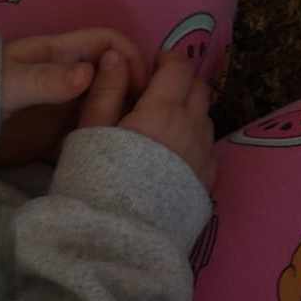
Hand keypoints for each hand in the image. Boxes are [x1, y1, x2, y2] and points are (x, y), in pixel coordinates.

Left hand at [0, 29, 145, 168]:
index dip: (130, 55)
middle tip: (144, 117)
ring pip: (105, 103)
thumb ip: (47, 80)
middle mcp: (70, 77)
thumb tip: (88, 74)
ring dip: (121, 114)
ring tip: (134, 137)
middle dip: (133, 89)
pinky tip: (111, 153)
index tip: (143, 84)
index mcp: (62, 53)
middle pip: (114, 74)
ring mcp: (64, 106)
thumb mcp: (12, 84)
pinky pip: (89, 131)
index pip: (109, 43)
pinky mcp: (56, 133)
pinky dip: (102, 138)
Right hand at [84, 50, 215, 193]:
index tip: (152, 65)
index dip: (168, 60)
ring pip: (205, 118)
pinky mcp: (208, 180)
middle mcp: (192, 127)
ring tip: (163, 127)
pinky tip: (173, 156)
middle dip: (181, 82)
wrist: (116, 244)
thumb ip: (107, 91)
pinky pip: (208, 148)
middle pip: (199, 88)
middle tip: (158, 93)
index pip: (180, 67)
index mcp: (163, 110)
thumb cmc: (96, 184)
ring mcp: (204, 155)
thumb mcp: (91, 134)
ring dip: (190, 112)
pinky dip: (195, 141)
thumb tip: (116, 55)